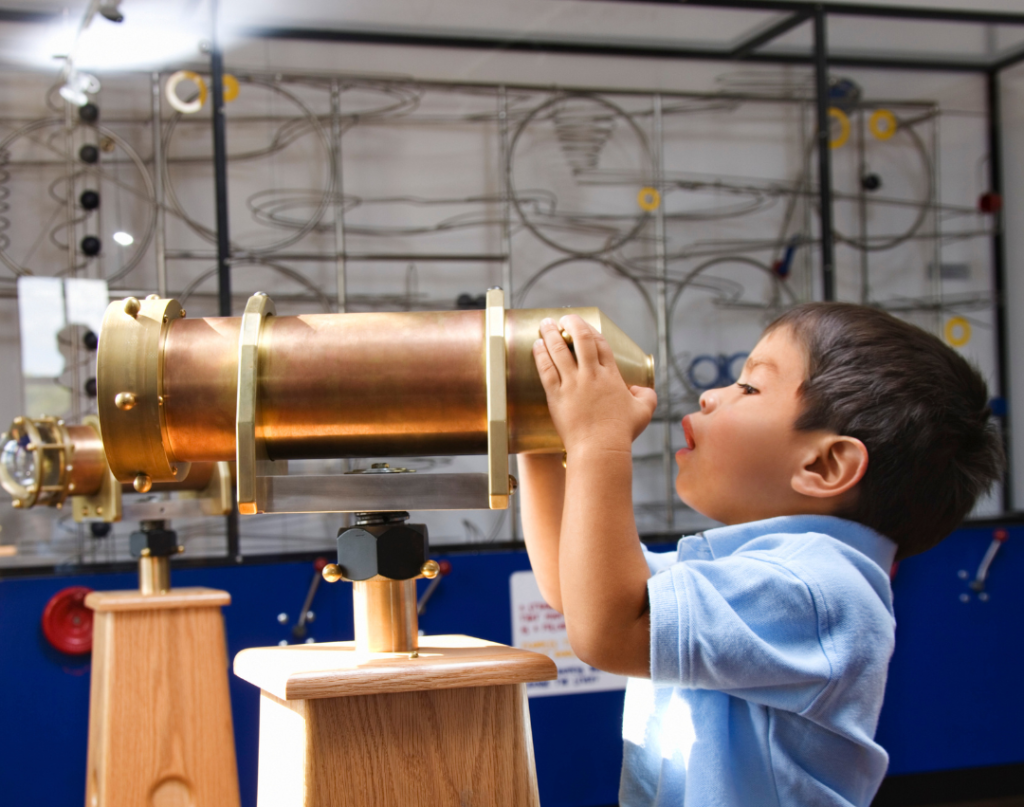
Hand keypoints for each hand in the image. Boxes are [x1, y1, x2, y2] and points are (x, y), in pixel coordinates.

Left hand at [533, 315, 656, 454]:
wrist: (599, 449)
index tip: (582, 325)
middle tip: (563, 318)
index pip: (600, 344)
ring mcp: (572, 384)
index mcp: (610, 376)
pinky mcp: (556, 396)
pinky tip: (536, 345)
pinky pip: (546, 369)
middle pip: (580, 340)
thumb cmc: (621, 432)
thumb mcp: (643, 412)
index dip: (590, 330)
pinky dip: (540, 354)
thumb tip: (639, 389)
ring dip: (550, 334)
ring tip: (544, 324)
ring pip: (559, 351)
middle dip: (570, 324)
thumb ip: (646, 396)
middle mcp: (590, 375)